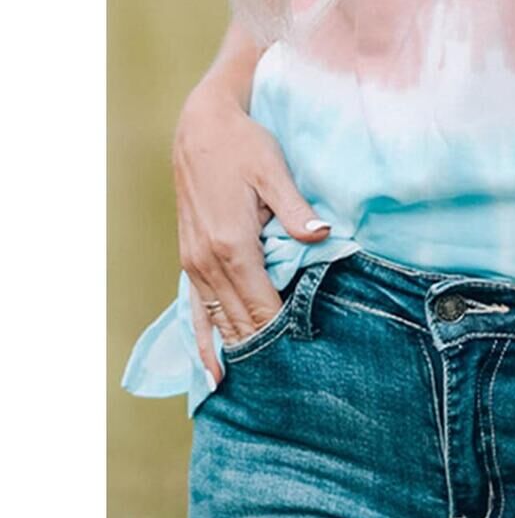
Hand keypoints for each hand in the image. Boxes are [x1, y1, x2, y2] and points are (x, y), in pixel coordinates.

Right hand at [173, 77, 330, 385]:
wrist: (202, 127)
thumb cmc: (244, 145)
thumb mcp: (274, 170)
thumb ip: (296, 209)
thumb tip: (322, 237)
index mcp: (233, 244)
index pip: (262, 304)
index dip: (282, 333)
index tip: (304, 359)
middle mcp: (208, 260)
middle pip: (240, 319)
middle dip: (264, 351)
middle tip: (291, 385)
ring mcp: (194, 262)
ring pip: (217, 320)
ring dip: (236, 351)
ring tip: (254, 391)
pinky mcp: (189, 258)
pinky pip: (195, 308)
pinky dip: (203, 340)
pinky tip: (211, 368)